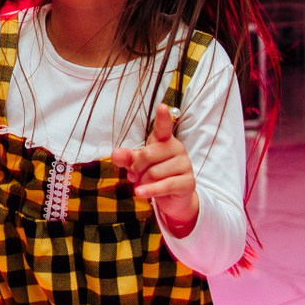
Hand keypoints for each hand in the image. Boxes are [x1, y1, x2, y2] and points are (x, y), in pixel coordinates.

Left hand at [113, 104, 197, 236]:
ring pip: (154, 173)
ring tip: (142, 185)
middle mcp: (177, 149)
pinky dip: (150, 190)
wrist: (174, 197)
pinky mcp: (188, 182)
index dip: (162, 118)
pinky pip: (165, 185)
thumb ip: (127, 158)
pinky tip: (140, 192)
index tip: (161, 107)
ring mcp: (185, 165)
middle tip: (133, 175)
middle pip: (148, 155)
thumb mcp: (138, 165)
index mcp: (164, 140)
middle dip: (136, 168)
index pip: (163, 127)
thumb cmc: (155, 175)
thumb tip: (116, 154)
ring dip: (143, 182)